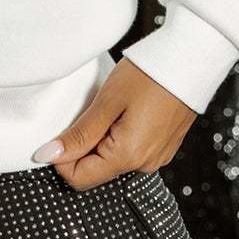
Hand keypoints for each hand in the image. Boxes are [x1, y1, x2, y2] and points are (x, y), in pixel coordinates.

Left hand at [30, 57, 196, 189]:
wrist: (190, 60)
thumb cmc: (149, 76)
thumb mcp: (107, 102)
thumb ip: (78, 134)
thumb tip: (47, 156)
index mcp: (128, 157)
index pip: (79, 179)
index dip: (61, 158)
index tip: (60, 131)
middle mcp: (143, 165)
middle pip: (95, 170)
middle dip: (83, 146)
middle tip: (90, 112)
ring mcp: (155, 157)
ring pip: (111, 160)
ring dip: (101, 139)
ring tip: (111, 108)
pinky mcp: (162, 147)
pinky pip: (129, 151)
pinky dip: (118, 136)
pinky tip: (124, 110)